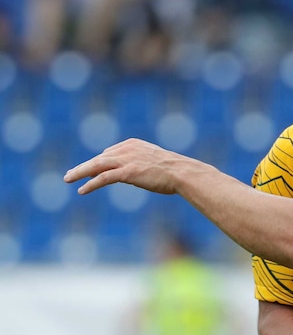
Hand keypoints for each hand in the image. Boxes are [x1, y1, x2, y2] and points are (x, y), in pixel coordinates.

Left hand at [64, 138, 189, 194]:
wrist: (182, 172)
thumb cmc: (173, 170)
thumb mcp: (154, 161)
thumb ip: (140, 163)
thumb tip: (135, 173)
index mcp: (133, 144)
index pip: (109, 152)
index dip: (97, 162)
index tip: (89, 171)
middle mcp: (127, 149)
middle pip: (99, 158)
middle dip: (83, 167)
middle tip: (69, 175)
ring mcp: (126, 160)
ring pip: (96, 165)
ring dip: (79, 172)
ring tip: (68, 179)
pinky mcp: (127, 172)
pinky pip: (103, 178)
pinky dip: (91, 184)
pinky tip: (82, 190)